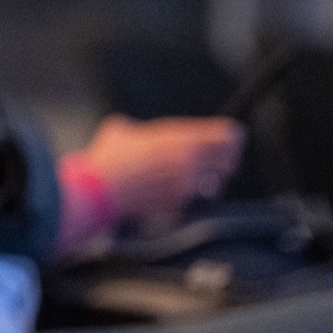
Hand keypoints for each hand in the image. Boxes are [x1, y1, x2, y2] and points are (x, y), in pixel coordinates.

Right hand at [81, 114, 244, 229]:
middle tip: (220, 159)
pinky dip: (191, 196)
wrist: (100, 190)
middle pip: (230, 159)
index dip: (231, 135)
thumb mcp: (121, 129)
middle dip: (225, 159)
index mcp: (180, 137)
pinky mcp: (179, 204)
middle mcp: (190, 160)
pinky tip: (175, 192)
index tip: (231, 137)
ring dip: (210, 180)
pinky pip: (196, 199)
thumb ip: (138, 128)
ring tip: (195, 178)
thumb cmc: (108, 158)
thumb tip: (135, 131)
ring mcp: (187, 185)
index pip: (226, 134)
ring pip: (216, 183)